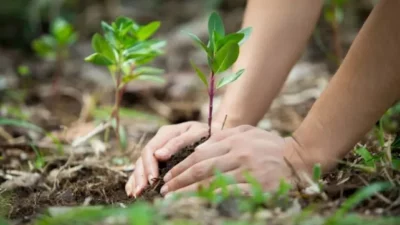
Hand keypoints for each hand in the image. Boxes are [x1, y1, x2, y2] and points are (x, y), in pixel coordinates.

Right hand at [125, 121, 221, 196]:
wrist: (215, 134)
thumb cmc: (208, 134)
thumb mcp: (196, 134)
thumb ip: (178, 143)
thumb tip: (158, 155)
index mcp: (167, 132)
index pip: (151, 149)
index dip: (149, 165)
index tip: (152, 179)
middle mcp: (159, 141)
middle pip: (144, 158)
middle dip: (141, 175)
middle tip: (141, 190)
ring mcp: (157, 150)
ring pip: (141, 164)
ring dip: (137, 179)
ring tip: (135, 194)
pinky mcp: (158, 159)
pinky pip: (144, 169)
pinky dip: (136, 179)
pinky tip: (132, 191)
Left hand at [159, 125, 308, 195]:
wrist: (301, 158)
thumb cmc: (272, 145)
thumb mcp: (248, 132)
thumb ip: (225, 137)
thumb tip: (200, 146)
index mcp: (234, 139)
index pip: (200, 154)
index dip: (181, 166)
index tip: (168, 176)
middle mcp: (238, 152)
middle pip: (200, 167)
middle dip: (178, 180)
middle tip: (164, 190)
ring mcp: (248, 169)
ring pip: (210, 181)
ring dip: (188, 192)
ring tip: (173, 199)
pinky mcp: (257, 185)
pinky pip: (228, 193)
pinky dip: (210, 199)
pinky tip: (198, 204)